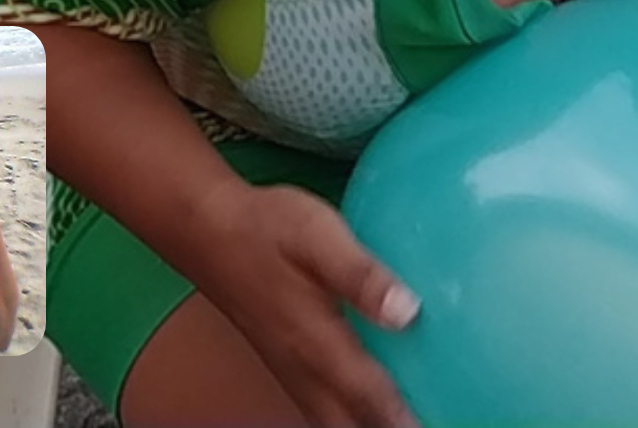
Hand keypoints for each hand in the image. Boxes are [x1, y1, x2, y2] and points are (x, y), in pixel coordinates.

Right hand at [198, 183, 420, 427]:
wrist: (207, 230)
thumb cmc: (265, 228)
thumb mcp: (318, 235)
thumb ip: (361, 275)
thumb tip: (408, 311)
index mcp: (316, 340)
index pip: (368, 396)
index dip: (402, 418)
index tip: (431, 424)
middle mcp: (302, 368)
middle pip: (350, 423)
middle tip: (428, 421)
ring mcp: (291, 371)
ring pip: (334, 421)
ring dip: (367, 426)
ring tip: (405, 420)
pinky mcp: (287, 365)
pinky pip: (322, 408)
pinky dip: (350, 416)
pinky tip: (371, 408)